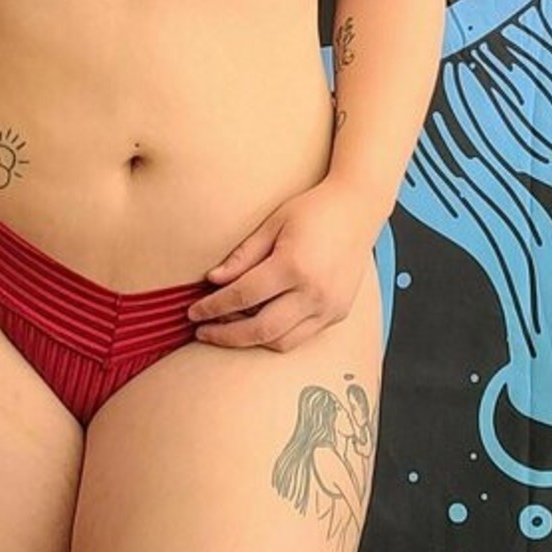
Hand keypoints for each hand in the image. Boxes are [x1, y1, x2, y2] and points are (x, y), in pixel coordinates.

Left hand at [186, 175, 376, 353]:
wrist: (358, 209)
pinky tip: (257, 323)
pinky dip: (276, 335)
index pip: (243, 297)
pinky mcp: (338, 313)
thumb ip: (242, 256)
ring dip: (250, 340)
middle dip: (226, 335)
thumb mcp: (272, 224)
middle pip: (261, 330)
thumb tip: (213, 281)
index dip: (213, 307)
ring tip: (227, 328)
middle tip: (202, 332)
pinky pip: (301, 336)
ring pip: (282, 342)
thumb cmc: (314, 210)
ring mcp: (329, 307)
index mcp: (293, 266)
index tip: (193, 312)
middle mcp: (314, 292)